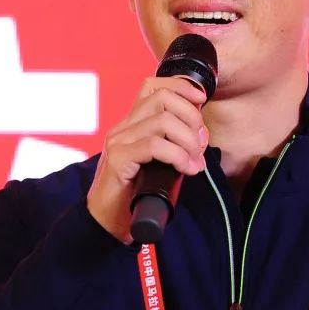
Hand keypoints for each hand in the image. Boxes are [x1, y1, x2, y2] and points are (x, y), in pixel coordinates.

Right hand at [86, 76, 208, 242]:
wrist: (107, 222)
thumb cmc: (134, 195)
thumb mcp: (156, 163)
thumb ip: (171, 146)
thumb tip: (200, 137)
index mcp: (131, 124)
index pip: (153, 87)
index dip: (180, 87)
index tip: (201, 100)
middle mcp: (123, 127)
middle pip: (162, 98)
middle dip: (191, 117)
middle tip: (201, 143)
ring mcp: (119, 141)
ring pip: (163, 121)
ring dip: (188, 140)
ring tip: (195, 161)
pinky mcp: (119, 159)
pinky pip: (155, 146)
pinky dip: (178, 156)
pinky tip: (187, 169)